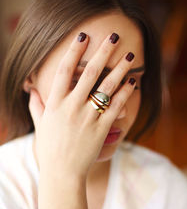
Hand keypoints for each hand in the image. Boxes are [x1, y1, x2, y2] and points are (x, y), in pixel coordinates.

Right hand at [29, 32, 135, 177]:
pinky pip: (115, 107)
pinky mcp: (101, 128)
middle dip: (103, 52)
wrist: (62, 172)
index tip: (83, 36)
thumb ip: (36, 106)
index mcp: (55, 104)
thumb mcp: (40, 125)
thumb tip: (32, 91)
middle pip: (89, 73)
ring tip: (130, 56)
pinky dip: (125, 93)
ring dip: (120, 69)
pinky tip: (132, 83)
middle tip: (114, 37)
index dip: (74, 51)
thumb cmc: (50, 148)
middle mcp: (71, 107)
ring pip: (106, 87)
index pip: (64, 71)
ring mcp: (87, 117)